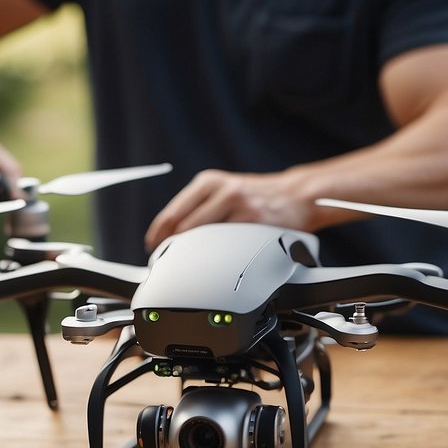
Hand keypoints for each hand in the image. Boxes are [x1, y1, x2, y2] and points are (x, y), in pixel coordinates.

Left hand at [144, 168, 316, 251]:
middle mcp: (222, 190)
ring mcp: (240, 205)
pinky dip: (218, 258)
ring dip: (192, 255)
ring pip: (204, 237)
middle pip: (183, 227)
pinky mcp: (255, 222)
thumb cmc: (255, 197)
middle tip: (167, 261)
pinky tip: (216, 264)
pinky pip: (228, 246)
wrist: (296, 194)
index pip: (173, 212)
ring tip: (188, 266)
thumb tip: (168, 233)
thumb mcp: (224, 190)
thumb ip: (198, 207)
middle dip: (172, 248)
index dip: (158, 234)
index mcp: (209, 182)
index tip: (151, 247)